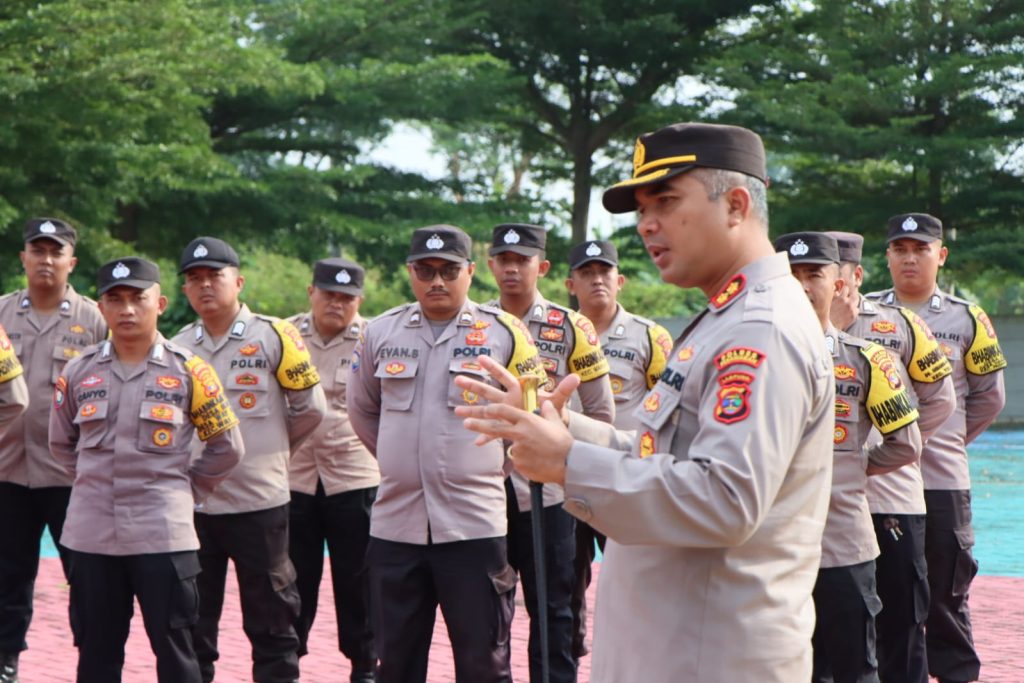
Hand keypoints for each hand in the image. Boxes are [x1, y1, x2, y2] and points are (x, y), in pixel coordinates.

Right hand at [454, 355, 579, 431]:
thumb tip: (577, 377)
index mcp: (519, 392)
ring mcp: (505, 414)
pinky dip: (486, 438)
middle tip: (457, 379)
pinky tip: (477, 442)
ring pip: (485, 412)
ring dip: (472, 412)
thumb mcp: (557, 401)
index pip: (504, 377)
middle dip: (473, 386)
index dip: (493, 367)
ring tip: (456, 413)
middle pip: (488, 392)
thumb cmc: (552, 411)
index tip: (480, 358)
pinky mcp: (506, 428)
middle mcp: (509, 401)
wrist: (552, 429)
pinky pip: (494, 433)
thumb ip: (564, 390)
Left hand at [460, 400, 573, 484]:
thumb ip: (548, 412)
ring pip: (509, 447)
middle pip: (493, 427)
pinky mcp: (519, 463)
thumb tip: (546, 403)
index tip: (485, 409)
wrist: (569, 464)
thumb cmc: (564, 442)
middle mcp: (519, 432)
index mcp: (527, 419)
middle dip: (477, 424)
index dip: (492, 409)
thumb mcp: (556, 422)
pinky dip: (525, 460)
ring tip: (532, 453)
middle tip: (465, 422)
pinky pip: (518, 460)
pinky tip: (538, 462)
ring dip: (518, 449)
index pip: (503, 411)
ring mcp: (518, 448)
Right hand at [829, 282, 857, 330]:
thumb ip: (833, 294)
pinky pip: (857, 309)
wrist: (828, 327)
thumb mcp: (827, 302)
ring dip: (853, 300)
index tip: (843, 289)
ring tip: (849, 302)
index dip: (844, 288)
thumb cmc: (825, 314)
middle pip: (854, 293)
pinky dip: (854, 308)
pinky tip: (849, 310)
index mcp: (841, 298)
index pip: (846, 288)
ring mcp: (852, 309)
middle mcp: (848, 302)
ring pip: (856, 301)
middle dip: (852, 293)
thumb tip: (836, 289)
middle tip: (850, 293)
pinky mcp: (854, 315)